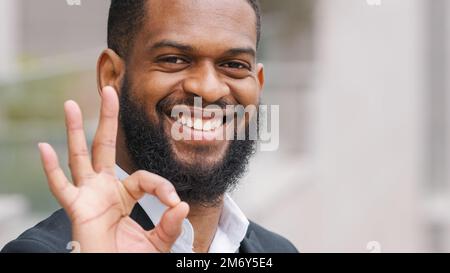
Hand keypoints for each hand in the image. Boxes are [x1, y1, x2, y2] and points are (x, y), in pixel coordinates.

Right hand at [38, 86, 188, 252]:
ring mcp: (88, 197)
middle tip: (110, 91)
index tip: (175, 203)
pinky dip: (51, 169)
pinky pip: (61, 187)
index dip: (162, 187)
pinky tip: (43, 147)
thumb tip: (181, 205)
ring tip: (70, 105)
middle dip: (107, 119)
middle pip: (104, 147)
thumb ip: (170, 224)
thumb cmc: (132, 259)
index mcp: (124, 195)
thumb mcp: (159, 242)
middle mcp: (103, 190)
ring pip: (80, 157)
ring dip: (74, 131)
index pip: (144, 177)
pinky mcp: (77, 210)